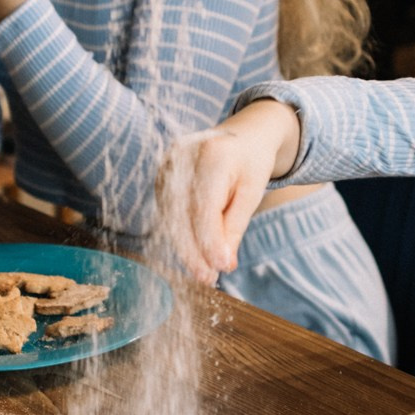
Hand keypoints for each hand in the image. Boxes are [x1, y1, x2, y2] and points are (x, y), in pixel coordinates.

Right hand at [159, 100, 300, 280]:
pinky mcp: (161, 174)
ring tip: (203, 272)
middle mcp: (183, 156)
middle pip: (182, 214)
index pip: (204, 206)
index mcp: (212, 155)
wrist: (243, 135)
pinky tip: (193, 254)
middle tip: (207, 279)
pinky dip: (180, 235)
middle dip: (194, 251)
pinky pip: (168, 211)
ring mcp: (167, 164)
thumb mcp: (252, 192)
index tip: (219, 268)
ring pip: (171, 216)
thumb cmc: (252, 163)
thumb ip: (234, 226)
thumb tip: (221, 263)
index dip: (209, 241)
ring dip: (185, 248)